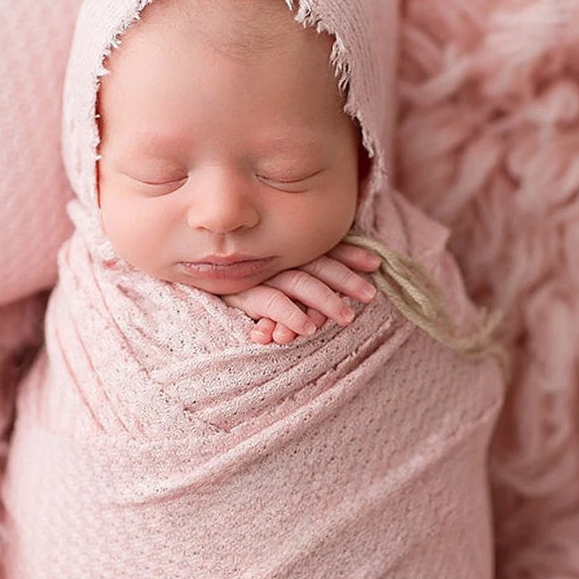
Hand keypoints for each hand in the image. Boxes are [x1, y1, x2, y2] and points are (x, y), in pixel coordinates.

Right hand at [222, 241, 380, 343]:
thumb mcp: (282, 273)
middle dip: (345, 279)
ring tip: (347, 317)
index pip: (325, 250)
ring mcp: (261, 274)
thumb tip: (359, 270)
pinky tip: (306, 327)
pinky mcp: (243, 293)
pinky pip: (269, 302)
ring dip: (323, 299)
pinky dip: (289, 314)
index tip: (375, 264)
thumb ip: (313, 272)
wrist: (202, 277)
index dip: (351, 255)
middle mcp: (278, 258)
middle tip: (369, 295)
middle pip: (317, 265)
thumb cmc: (250, 280)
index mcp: (290, 251)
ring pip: (298, 282)